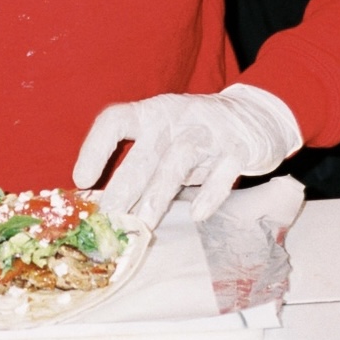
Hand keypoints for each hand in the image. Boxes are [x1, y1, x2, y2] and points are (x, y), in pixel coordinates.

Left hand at [72, 84, 301, 227]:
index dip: (94, 148)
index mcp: (151, 114)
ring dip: (157, 195)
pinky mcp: (239, 148)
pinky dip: (210, 193)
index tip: (81, 179)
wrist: (258, 115)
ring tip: (141, 225)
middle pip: (144, 152)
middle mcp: (175, 118)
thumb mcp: (165, 139)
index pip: (115, 120)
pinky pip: (223, 171)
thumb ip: (139, 164)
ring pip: (178, 162)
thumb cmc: (197, 135)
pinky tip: (196, 214)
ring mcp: (209, 132)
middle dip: (124, 186)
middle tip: (107, 219)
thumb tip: (101, 206)